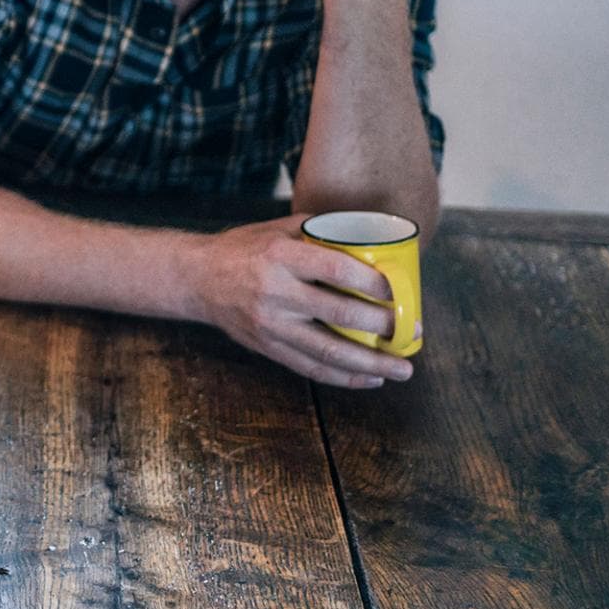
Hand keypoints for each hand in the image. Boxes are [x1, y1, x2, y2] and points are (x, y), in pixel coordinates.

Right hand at [186, 214, 414, 388]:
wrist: (197, 279)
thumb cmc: (243, 249)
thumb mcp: (277, 229)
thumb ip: (320, 233)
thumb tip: (371, 238)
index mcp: (280, 258)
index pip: (336, 271)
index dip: (373, 283)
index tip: (398, 291)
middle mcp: (275, 293)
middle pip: (339, 315)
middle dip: (383, 326)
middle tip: (411, 331)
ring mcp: (270, 325)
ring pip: (328, 352)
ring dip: (371, 364)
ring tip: (402, 370)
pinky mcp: (267, 347)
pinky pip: (310, 368)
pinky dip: (344, 377)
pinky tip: (370, 378)